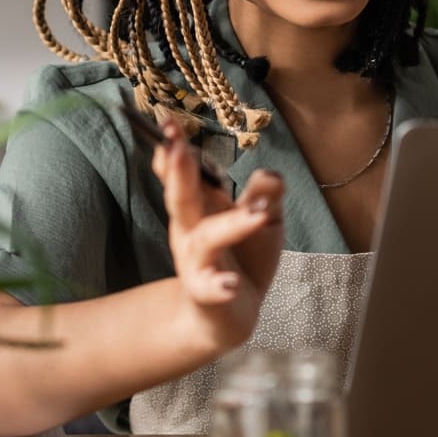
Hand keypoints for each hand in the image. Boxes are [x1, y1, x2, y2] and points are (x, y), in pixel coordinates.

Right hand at [154, 119, 283, 350]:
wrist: (230, 315)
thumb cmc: (244, 257)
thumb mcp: (264, 219)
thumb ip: (268, 194)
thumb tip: (269, 173)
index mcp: (198, 205)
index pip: (180, 172)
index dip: (172, 148)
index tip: (168, 122)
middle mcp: (189, 229)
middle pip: (181, 197)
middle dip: (178, 173)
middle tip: (177, 147)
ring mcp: (195, 261)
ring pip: (206, 239)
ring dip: (229, 225)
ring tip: (257, 213)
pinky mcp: (207, 292)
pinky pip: (210, 288)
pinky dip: (219, 286)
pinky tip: (229, 285)